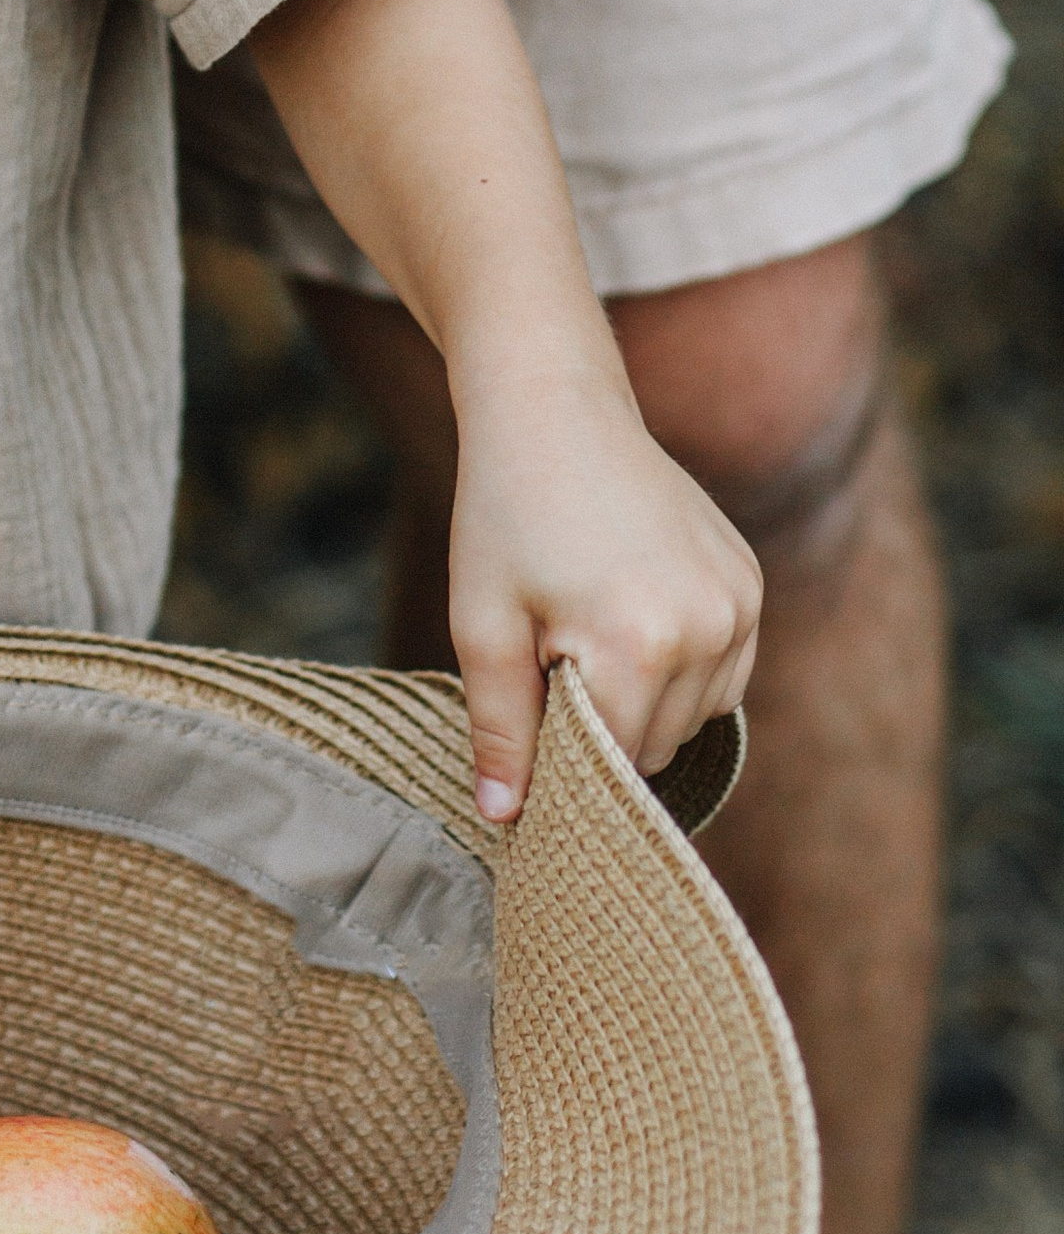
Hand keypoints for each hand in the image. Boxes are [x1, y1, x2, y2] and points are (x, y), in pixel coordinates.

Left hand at [446, 347, 761, 822]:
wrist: (556, 412)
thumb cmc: (505, 515)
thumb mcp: (482, 624)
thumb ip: (501, 731)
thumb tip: (504, 821)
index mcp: (637, 646)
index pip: (609, 767)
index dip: (560, 763)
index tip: (527, 736)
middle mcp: (707, 630)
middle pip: (653, 748)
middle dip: (598, 726)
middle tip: (549, 654)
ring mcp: (739, 605)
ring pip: (692, 718)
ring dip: (642, 700)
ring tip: (588, 624)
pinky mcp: (750, 584)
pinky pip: (723, 674)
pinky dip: (679, 668)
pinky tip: (630, 612)